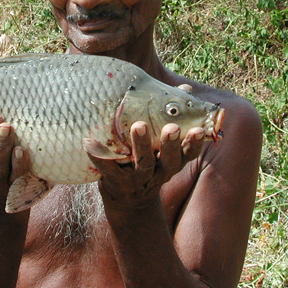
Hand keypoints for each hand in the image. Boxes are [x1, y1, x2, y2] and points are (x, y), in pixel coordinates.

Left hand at [87, 121, 206, 209]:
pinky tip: (89, 142)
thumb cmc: (149, 159)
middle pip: (168, 160)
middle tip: (171, 128)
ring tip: (139, 126)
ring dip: (142, 145)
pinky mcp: (116, 182)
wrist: (129, 199)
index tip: (198, 130)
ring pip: (143, 164)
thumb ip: (173, 116)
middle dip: (170, 144)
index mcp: (172, 161)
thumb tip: (186, 88)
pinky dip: (99, 157)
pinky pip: (107, 169)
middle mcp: (159, 171)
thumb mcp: (163, 145)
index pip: (188, 153)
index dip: (194, 143)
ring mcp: (138, 178)